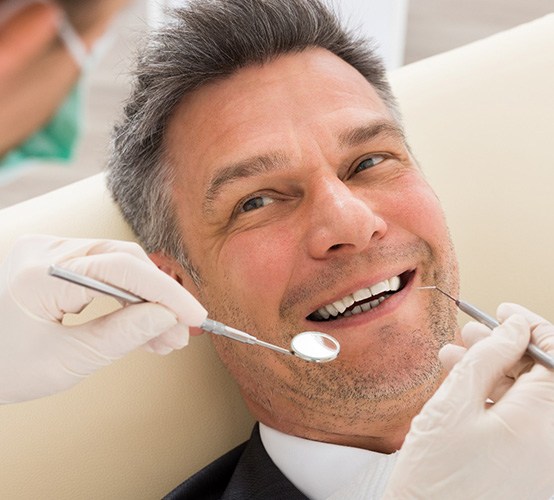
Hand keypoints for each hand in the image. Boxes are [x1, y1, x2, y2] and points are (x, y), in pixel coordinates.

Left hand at [0, 234, 206, 403]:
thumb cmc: (0, 368)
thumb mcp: (64, 361)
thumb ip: (120, 335)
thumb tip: (165, 317)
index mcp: (40, 273)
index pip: (122, 270)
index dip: (167, 292)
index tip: (194, 316)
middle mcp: (44, 251)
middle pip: (124, 261)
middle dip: (159, 298)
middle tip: (180, 332)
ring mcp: (46, 253)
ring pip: (117, 266)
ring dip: (146, 299)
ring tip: (164, 337)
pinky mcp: (51, 263)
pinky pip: (101, 272)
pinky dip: (125, 298)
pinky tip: (141, 324)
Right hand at [380, 303, 553, 498]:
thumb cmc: (435, 474)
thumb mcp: (454, 403)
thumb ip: (488, 358)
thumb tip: (514, 328)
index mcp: (543, 421)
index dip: (530, 326)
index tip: (502, 312)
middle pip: (543, 375)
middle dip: (506, 348)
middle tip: (469, 333)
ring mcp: (545, 456)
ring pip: (529, 396)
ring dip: (495, 372)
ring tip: (454, 357)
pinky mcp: (531, 467)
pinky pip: (522, 420)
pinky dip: (495, 398)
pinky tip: (462, 387)